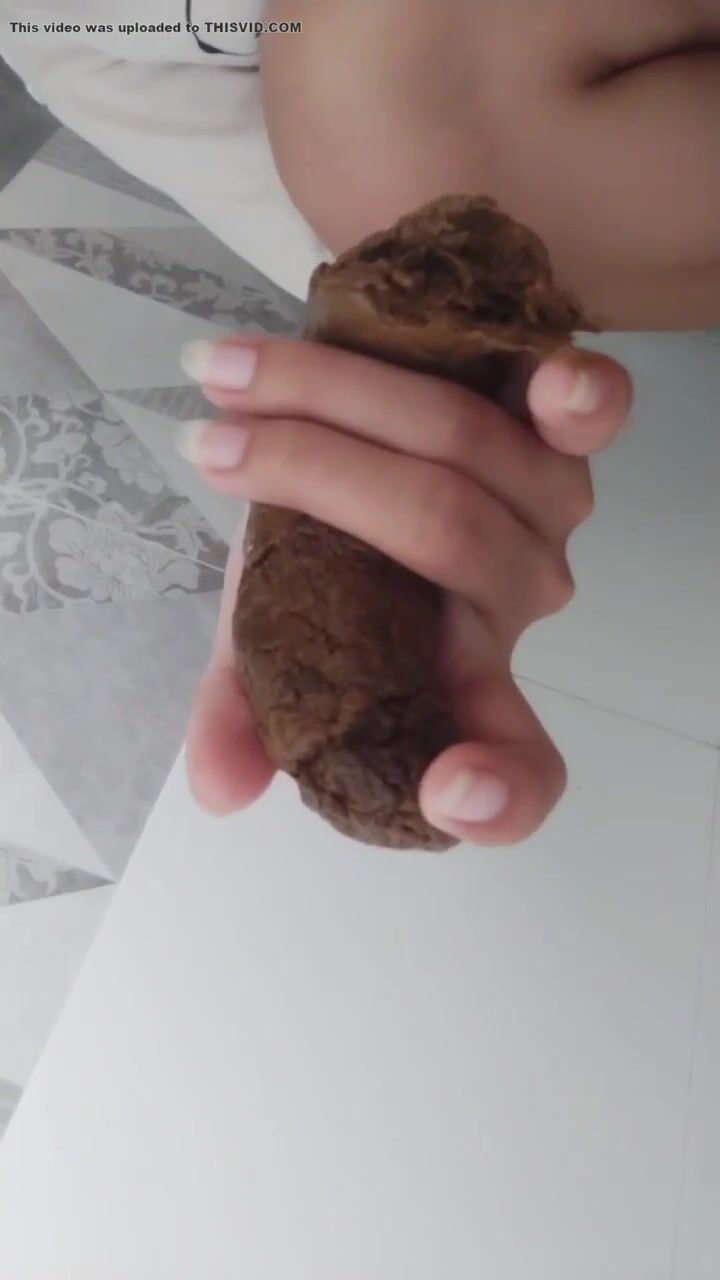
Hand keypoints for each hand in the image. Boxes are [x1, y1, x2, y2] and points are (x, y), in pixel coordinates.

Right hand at [180, 334, 630, 845]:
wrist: (356, 416)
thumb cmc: (324, 532)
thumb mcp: (271, 619)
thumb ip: (244, 707)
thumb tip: (217, 793)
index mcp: (461, 673)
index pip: (517, 763)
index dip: (500, 795)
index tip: (447, 792)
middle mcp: (518, 595)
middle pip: (440, 528)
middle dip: (311, 471)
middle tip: (212, 448)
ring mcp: (551, 505)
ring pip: (462, 446)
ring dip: (333, 396)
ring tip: (232, 379)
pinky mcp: (567, 429)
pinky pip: (593, 417)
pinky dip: (576, 400)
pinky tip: (551, 381)